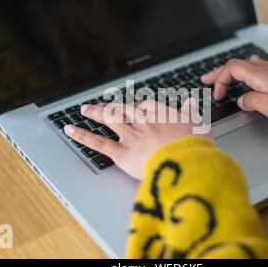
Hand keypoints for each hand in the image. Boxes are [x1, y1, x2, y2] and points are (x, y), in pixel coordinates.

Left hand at [64, 100, 212, 180]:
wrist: (186, 163)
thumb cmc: (194, 146)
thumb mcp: (197, 125)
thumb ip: (190, 113)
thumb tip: (191, 103)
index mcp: (160, 113)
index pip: (143, 105)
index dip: (135, 106)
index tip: (131, 106)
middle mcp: (142, 121)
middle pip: (121, 109)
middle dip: (109, 106)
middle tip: (98, 105)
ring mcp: (130, 136)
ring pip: (108, 120)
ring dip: (94, 113)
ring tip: (84, 109)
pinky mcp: (122, 154)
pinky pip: (99, 143)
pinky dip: (83, 136)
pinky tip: (70, 130)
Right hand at [201, 56, 267, 129]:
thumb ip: (253, 102)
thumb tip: (243, 100)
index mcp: (262, 75)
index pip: (231, 69)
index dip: (219, 80)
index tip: (216, 94)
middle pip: (236, 65)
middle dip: (218, 73)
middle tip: (205, 80)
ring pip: (247, 66)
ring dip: (231, 73)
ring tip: (222, 78)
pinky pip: (259, 68)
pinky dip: (246, 72)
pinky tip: (249, 73)